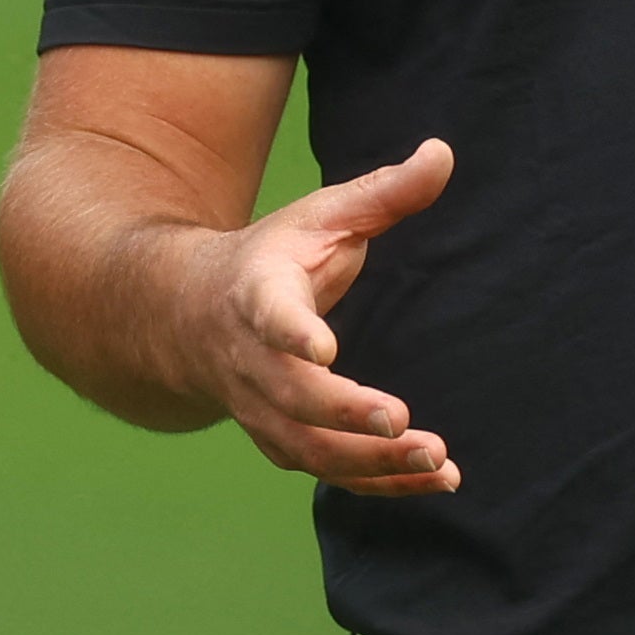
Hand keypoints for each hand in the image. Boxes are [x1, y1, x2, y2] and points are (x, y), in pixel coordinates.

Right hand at [176, 136, 461, 487]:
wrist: (190, 317)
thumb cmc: (272, 259)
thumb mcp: (320, 215)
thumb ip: (383, 191)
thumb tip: (444, 152)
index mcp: (257, 293)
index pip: (269, 315)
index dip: (293, 333)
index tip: (324, 348)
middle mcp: (250, 359)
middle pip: (291, 397)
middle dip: (345, 415)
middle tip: (402, 422)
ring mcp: (260, 408)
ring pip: (308, 449)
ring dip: (371, 461)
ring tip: (437, 460)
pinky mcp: (281, 441)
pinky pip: (327, 472)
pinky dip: (380, 482)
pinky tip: (435, 479)